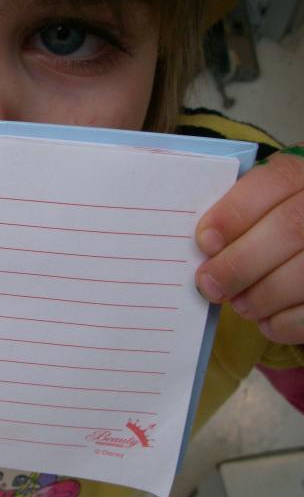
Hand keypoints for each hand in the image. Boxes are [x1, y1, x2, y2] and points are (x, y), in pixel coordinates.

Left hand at [195, 146, 303, 344]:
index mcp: (303, 174)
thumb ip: (237, 215)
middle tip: (209, 286)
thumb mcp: (260, 203)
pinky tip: (268, 323)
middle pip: (290, 229)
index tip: (204, 243)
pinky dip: (286, 322)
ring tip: (240, 305)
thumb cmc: (270, 221)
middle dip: (240, 264)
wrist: (302, 241)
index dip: (235, 213)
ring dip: (263, 296)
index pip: (275, 181)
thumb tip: (202, 248)